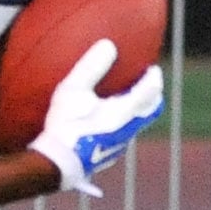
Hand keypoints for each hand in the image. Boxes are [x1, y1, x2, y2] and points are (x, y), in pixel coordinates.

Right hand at [28, 39, 163, 195]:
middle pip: (152, 111)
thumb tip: (108, 44)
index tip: (152, 68)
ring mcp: (119, 145)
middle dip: (154, 95)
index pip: (150, 91)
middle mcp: (128, 129)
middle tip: (148, 84)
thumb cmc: (64, 126)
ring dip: (139, 110)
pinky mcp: (108, 155)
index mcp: (124, 112)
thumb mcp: (72, 92)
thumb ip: (90, 68)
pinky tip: (106, 122)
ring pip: (138, 124)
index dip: (153, 78)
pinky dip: (124, 123)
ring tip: (127, 100)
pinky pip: (123, 135)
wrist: (57, 165)